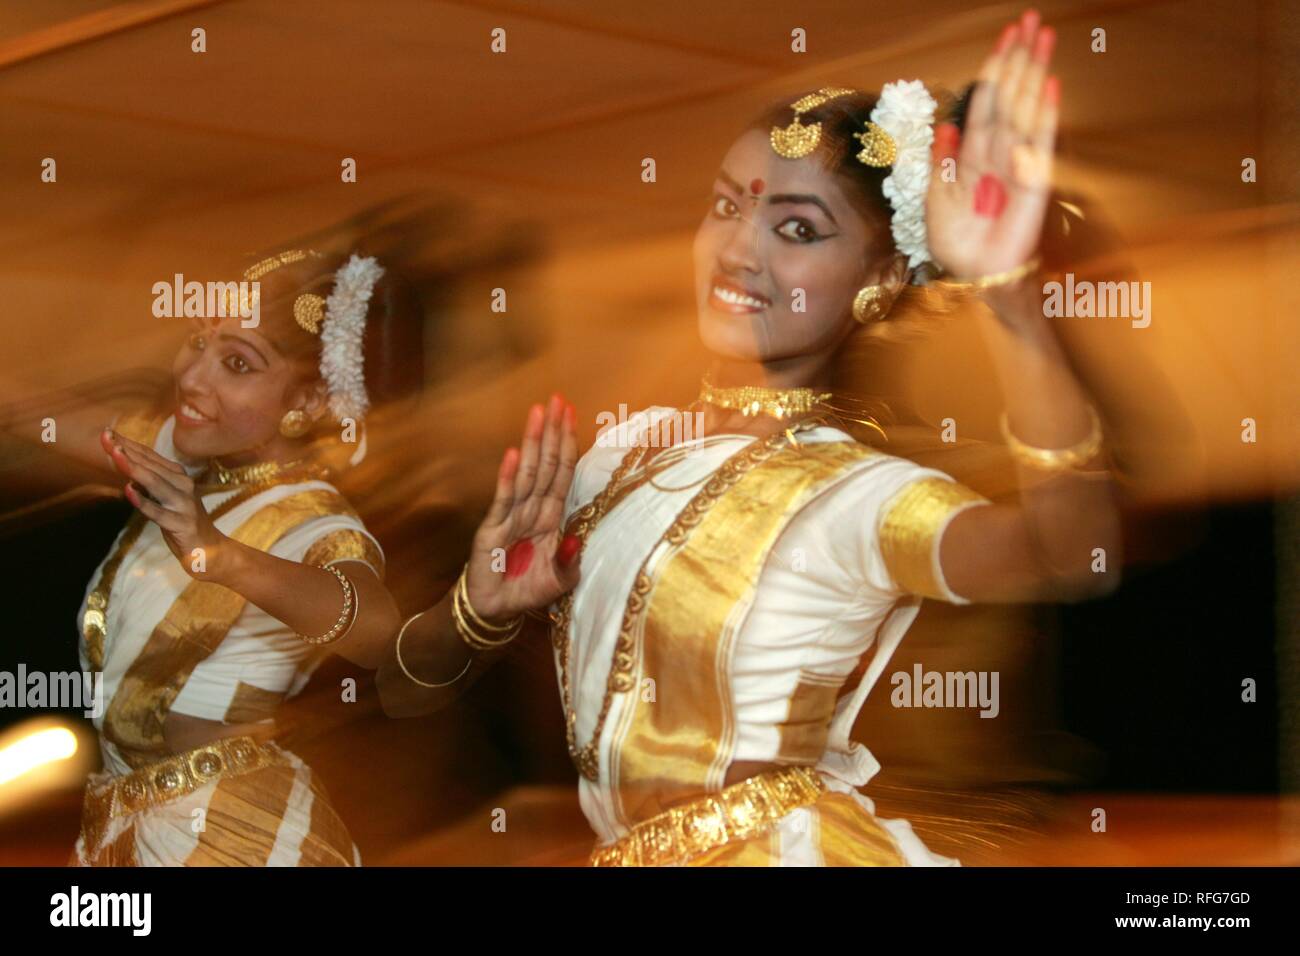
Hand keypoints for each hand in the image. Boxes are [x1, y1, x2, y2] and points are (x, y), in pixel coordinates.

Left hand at [101, 428, 227, 578]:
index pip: (149, 456)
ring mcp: (184, 504)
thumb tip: (124, 464)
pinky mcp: (182, 524)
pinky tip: (128, 491)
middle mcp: (183, 485)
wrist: (210, 549)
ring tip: (115, 455)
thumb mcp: (166, 497)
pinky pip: (159, 512)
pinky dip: (143, 501)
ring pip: (155, 483)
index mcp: (178, 476)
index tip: (107, 432)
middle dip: (126, 451)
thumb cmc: (183, 521)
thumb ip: (149, 481)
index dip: (128, 444)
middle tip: (106, 437)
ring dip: (134, 468)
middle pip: (150, 465)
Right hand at [464, 394, 579, 621]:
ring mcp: (511, 516)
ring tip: (538, 413)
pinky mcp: (491, 529)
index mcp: (550, 516)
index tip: (573, 415)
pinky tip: (511, 455)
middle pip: (544, 464)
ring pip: (526, 474)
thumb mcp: (559, 580)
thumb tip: (577, 540)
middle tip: (557, 399)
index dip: (568, 444)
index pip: (561, 473)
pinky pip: (503, 500)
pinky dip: (507, 477)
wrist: (495, 610)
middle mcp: (532, 509)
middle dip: (552, 432)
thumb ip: (571, 562)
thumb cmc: (526, 589)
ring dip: (532, 443)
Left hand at [925, 9, 1058, 282]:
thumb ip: (942, 163)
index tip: (1004, 38)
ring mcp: (1019, 163)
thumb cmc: (959, 242)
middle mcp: (999, 152)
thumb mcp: (938, 201)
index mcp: (974, 155)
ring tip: (1043, 37)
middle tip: (1029, 19)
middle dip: (1018, 58)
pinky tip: (1051, 85)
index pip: (984, 103)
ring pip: (1025, 108)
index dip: (993, 71)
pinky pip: (1041, 142)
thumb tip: (944, 126)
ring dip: (1033, 73)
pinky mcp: (1036, 180)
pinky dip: (1046, 115)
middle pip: (1009, 96)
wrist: (978, 275)